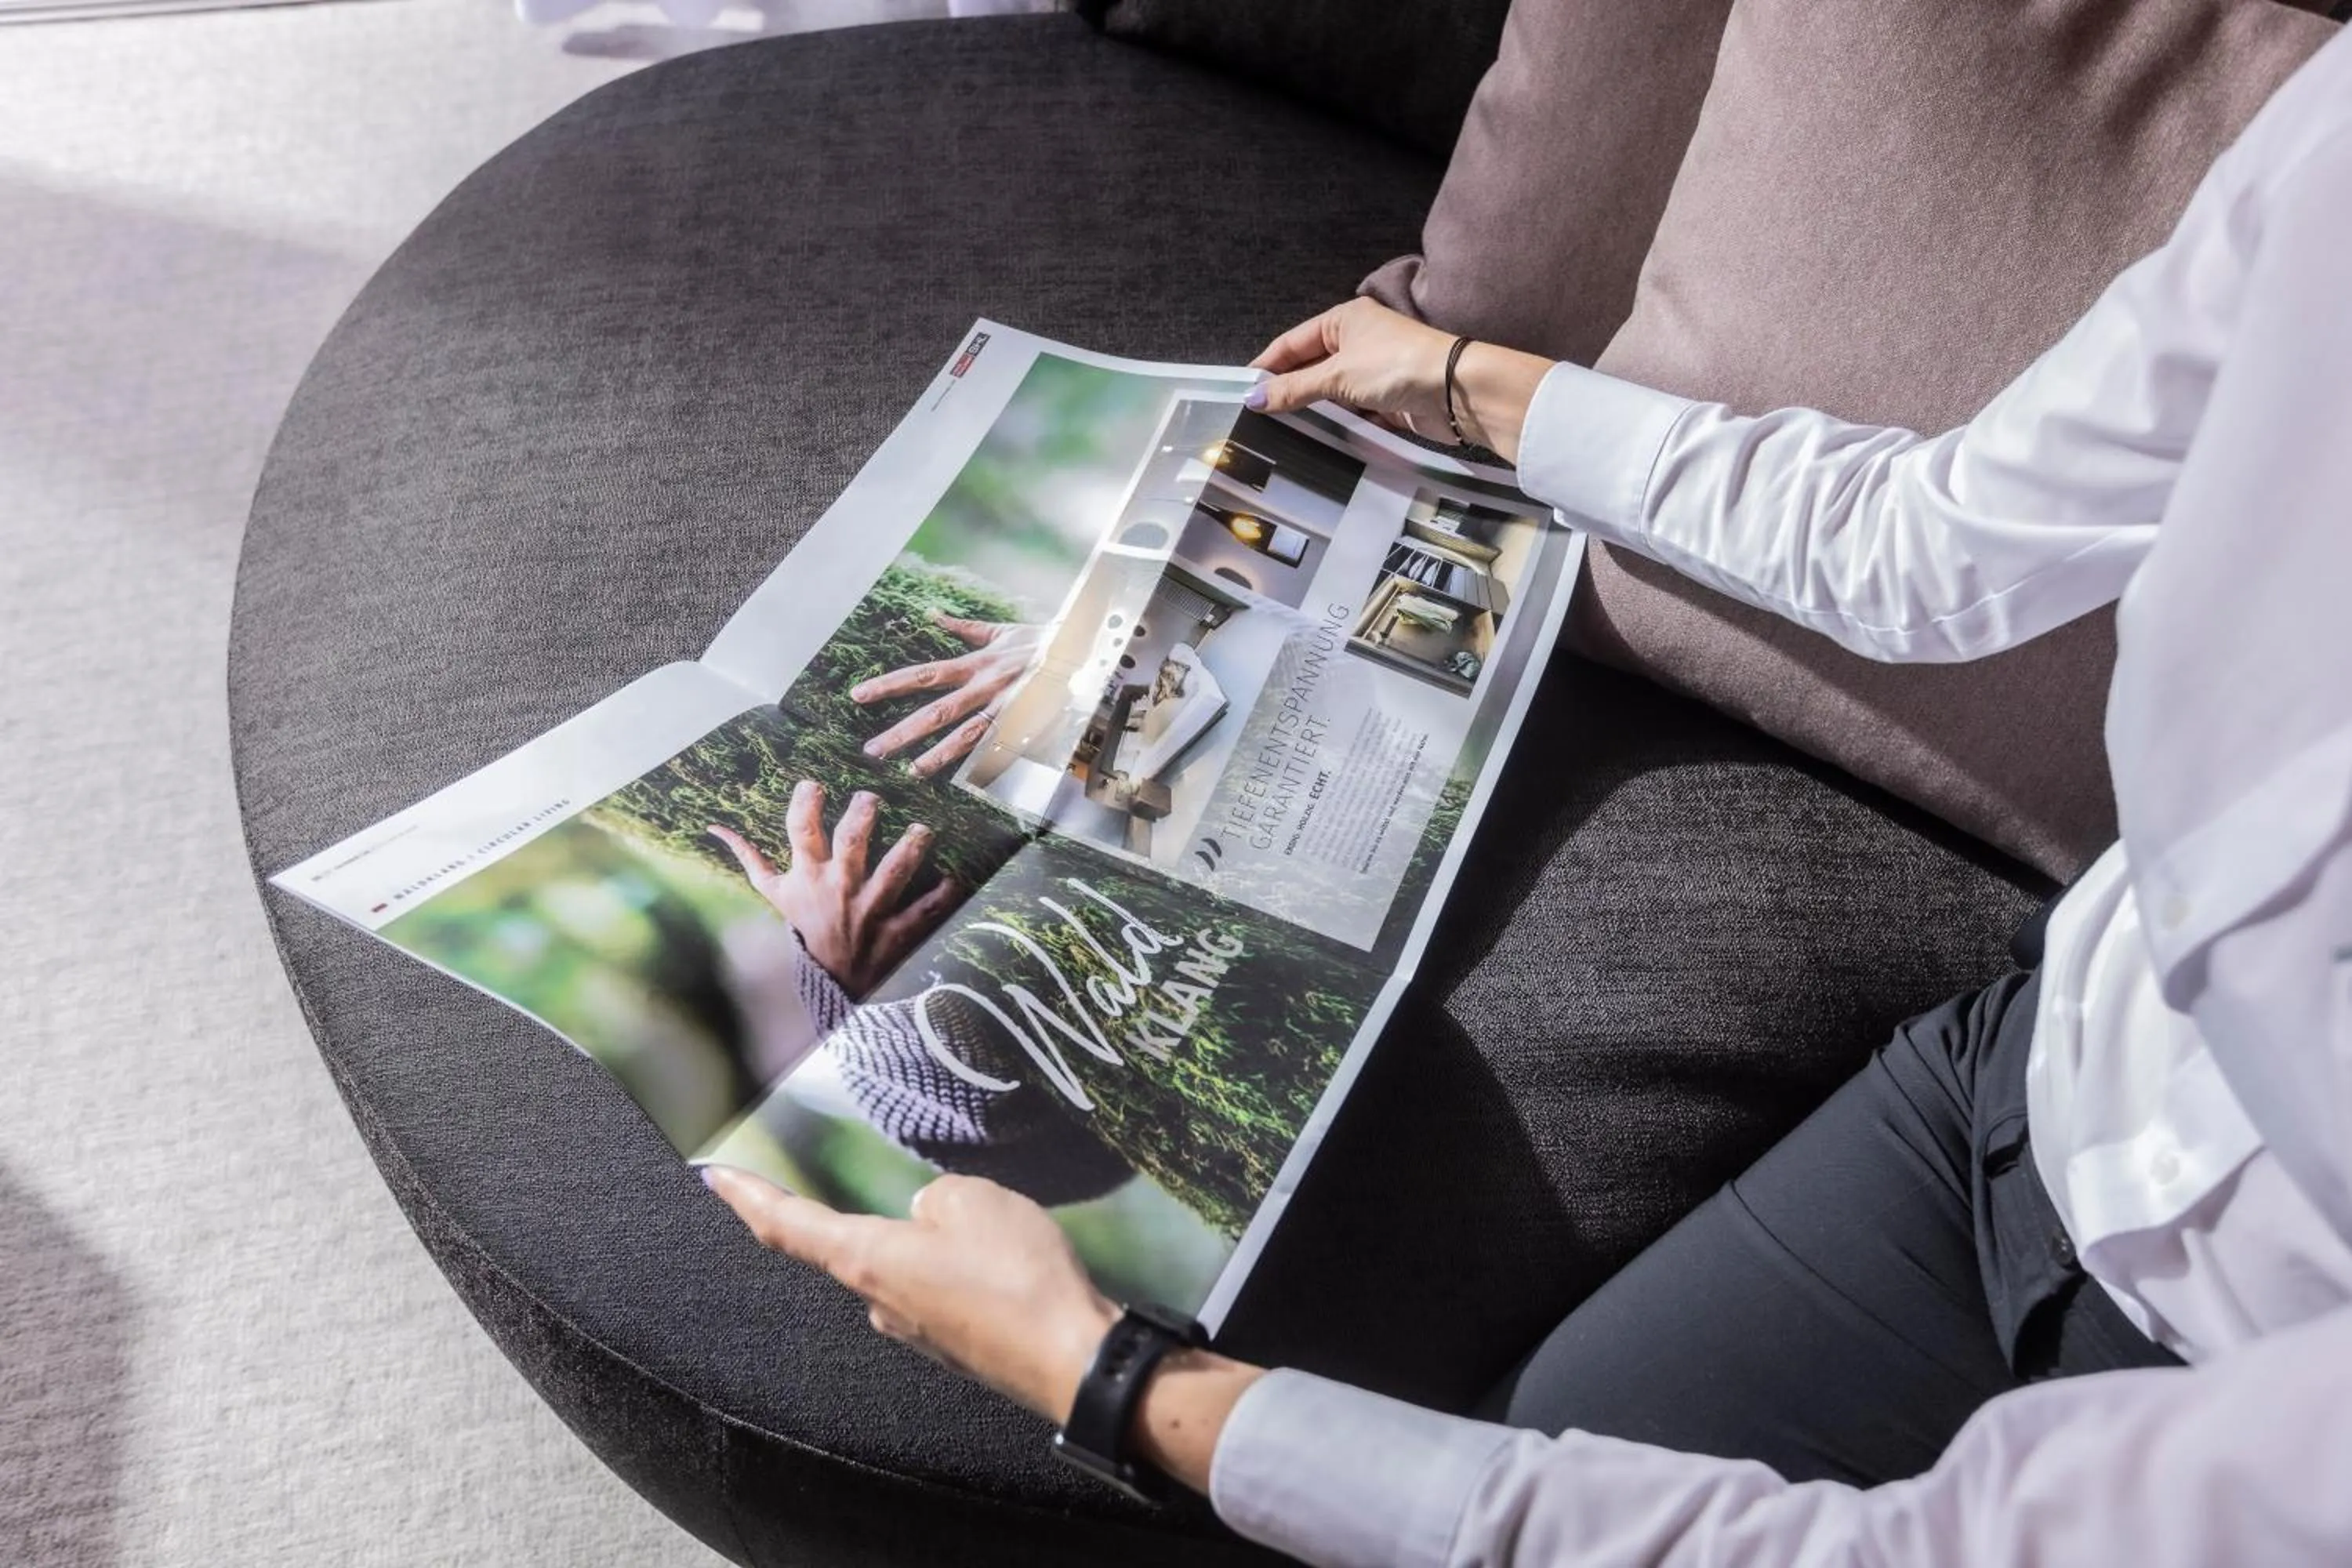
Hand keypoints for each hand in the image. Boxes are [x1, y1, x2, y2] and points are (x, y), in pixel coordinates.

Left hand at [703, 1168, 1119, 1423]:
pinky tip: (1006, 1260)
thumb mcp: (973, 1200)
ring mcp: (916, 1331)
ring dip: (935, 1244)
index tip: (714, 1176)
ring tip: (995, 1227)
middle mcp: (878, 1301)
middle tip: (914, 1189)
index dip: (748, 1198)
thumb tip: (926, 1217)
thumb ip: (935, 1198)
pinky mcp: (953, 1345)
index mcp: (868, 1260)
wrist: (1073, 1359)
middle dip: (881, 1215)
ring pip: (908, 1268)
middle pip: (853, 1246)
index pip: (788, 1226)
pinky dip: (964, 1270)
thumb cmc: (1016, 1276)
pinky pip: (944, 1292)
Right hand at [709, 781, 960, 997]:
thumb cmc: (806, 928)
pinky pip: (926, 910)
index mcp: (808, 875)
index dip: (805, 802)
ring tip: (923, 828)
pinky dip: (943, 893)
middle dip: (863, 814)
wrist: (830, 982)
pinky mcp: (898, 931)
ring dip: (911, 847)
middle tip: (872, 797)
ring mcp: (870, 910)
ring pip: (894, 873)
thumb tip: (716, 827)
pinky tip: (954, 875)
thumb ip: (749, 858)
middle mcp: (839, 889)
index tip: (813, 783)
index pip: (799, 830)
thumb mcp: (774, 894)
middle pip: (851, 843)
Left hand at [852, 613, 1044, 777]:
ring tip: (910, 771)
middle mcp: (984, 688)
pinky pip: (1000, 750)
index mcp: (975, 664)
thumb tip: (933, 614)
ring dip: (936, 756)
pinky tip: (962, 780)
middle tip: (872, 749)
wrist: (1082, 651)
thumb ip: (963, 628)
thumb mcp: (999, 631)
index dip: (889, 685)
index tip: (859, 694)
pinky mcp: (1025, 727)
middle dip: (902, 732)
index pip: (923, 675)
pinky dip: (981, 765)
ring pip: (965, 737)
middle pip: (936, 712)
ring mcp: (1004, 711)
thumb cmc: (1040, 641)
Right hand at [1248, 297, 1549, 462]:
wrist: (1456, 391)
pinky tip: (1314, 439)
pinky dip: (1336, 423)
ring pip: (1329, 392)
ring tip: (1276, 432)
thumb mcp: (1337, 376)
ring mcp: (1372, 371)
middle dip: (1286, 390)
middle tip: (1254, 417)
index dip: (1266, 366)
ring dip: (1311, 409)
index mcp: (1343, 320)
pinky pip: (1351, 412)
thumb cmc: (1396, 367)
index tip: (1241, 391)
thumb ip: (1294, 389)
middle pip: (1309, 367)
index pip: (1292, 342)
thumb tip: (1253, 398)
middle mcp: (1357, 341)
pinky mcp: (1386, 399)